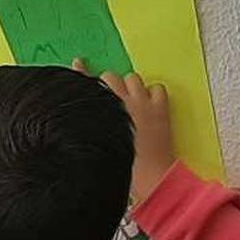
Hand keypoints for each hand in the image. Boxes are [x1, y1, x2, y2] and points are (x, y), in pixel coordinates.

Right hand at [72, 58, 174, 201]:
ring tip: (133, 101)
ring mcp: (141, 102)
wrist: (149, 176)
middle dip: (110, 84)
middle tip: (113, 98)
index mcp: (101, 112)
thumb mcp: (96, 147)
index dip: (80, 73)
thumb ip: (91, 130)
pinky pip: (157, 87)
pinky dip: (154, 93)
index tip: (78, 62)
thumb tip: (90, 122)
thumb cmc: (123, 167)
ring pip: (133, 77)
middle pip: (110, 76)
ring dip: (131, 86)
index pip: (86, 85)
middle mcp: (119, 102)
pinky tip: (152, 104)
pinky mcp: (160, 108)